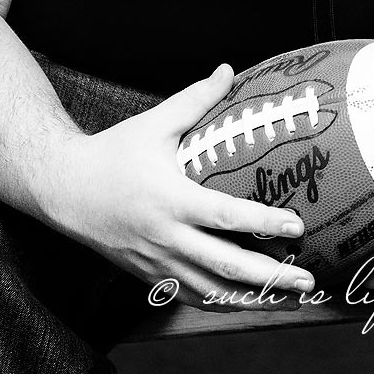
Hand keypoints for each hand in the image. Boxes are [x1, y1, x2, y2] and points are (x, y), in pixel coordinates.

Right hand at [68, 63, 314, 308]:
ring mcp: (159, 262)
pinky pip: (192, 295)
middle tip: (307, 279)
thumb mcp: (155, 123)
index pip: (226, 216)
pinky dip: (222, 302)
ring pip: (212, 291)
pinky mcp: (151, 275)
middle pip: (226, 266)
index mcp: (171, 199)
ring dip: (252, 298)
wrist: (65, 190)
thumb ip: (195, 99)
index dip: (263, 223)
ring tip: (289, 299)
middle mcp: (167, 237)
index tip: (296, 225)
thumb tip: (228, 70)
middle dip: (271, 277)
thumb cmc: (113, 153)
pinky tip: (247, 302)